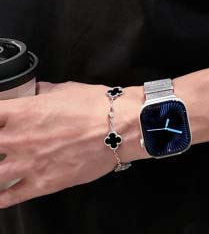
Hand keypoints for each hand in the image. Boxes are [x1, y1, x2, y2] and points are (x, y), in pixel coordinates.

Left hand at [0, 81, 146, 207]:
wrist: (119, 127)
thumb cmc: (95, 105)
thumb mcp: (64, 89)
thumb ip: (42, 92)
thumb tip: (35, 92)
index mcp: (23, 111)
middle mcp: (19, 138)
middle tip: (5, 141)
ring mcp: (27, 163)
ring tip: (2, 164)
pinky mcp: (41, 184)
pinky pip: (8, 197)